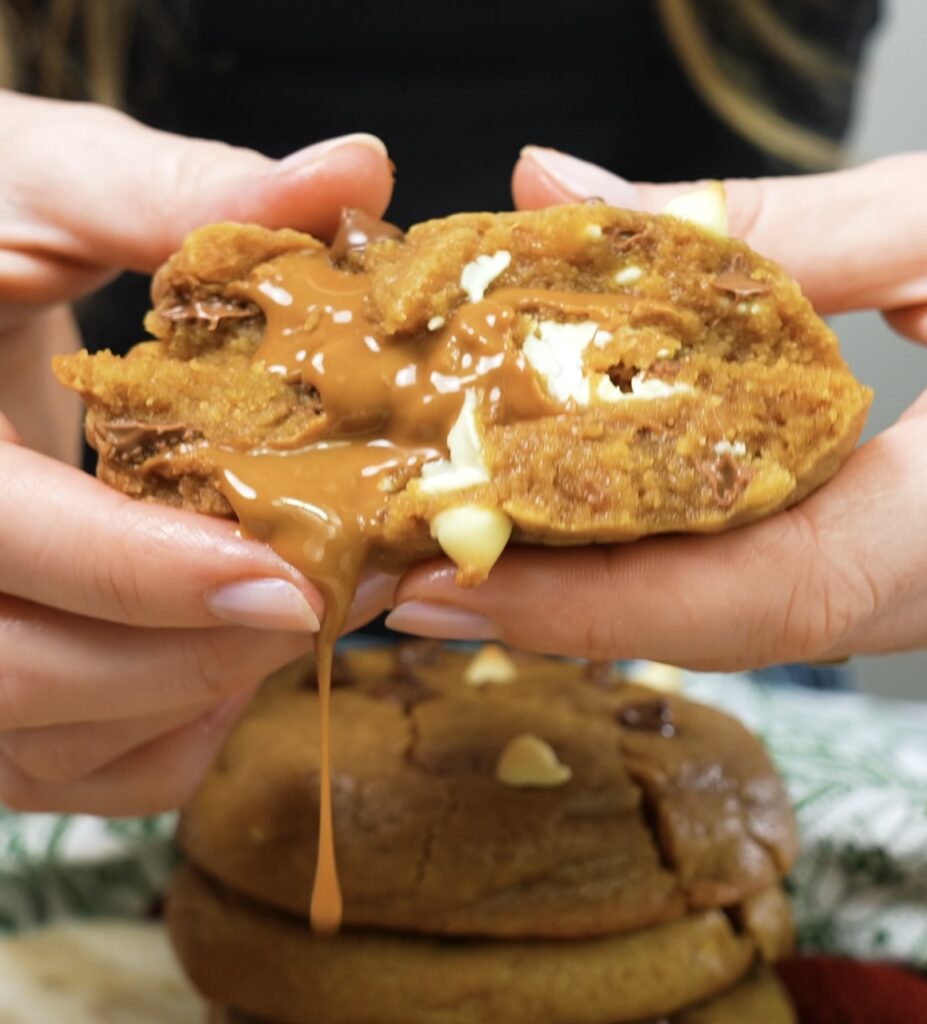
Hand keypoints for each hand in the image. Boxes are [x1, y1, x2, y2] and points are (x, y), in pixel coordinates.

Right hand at [0, 91, 395, 813]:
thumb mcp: (36, 183)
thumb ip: (177, 193)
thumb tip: (355, 170)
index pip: (1, 538)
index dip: (141, 573)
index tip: (286, 580)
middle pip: (19, 677)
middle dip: (193, 650)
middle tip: (330, 595)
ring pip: (50, 748)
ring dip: (193, 694)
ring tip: (296, 610)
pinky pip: (76, 776)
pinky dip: (170, 735)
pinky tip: (227, 653)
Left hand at [387, 142, 926, 667]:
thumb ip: (758, 225)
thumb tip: (560, 188)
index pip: (782, 583)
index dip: (606, 597)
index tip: (458, 581)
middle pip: (743, 626)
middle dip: (573, 612)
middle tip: (428, 572)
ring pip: (763, 627)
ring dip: (616, 598)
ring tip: (484, 552)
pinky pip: (799, 601)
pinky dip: (687, 575)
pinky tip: (601, 537)